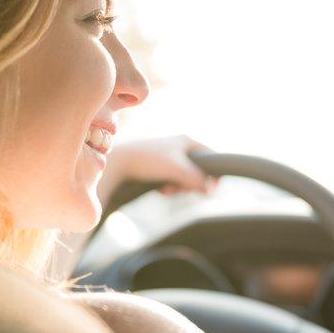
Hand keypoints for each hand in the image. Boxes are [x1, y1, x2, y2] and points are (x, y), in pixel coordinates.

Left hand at [98, 135, 216, 203]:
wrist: (118, 162)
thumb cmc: (148, 160)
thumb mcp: (177, 170)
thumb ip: (197, 179)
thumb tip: (211, 190)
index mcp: (187, 141)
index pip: (212, 157)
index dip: (214, 174)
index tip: (213, 189)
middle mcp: (179, 146)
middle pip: (198, 170)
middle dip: (191, 184)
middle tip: (181, 190)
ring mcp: (168, 156)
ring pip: (184, 177)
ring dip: (179, 188)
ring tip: (167, 190)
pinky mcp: (157, 166)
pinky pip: (172, 180)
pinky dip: (169, 187)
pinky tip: (160, 190)